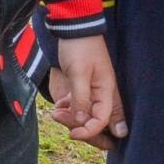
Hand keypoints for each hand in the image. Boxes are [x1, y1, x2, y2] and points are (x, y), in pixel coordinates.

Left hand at [49, 35, 126, 150]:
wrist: (72, 29)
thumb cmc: (78, 48)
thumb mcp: (78, 73)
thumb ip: (81, 98)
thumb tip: (82, 123)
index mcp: (107, 92)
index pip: (103, 122)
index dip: (89, 131)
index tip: (72, 134)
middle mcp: (102, 97)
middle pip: (98, 126)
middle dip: (80, 128)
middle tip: (60, 117)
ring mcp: (93, 95)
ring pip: (86, 119)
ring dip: (71, 120)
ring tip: (56, 111)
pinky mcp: (82, 91)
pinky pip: (78, 110)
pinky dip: (68, 111)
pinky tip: (59, 105)